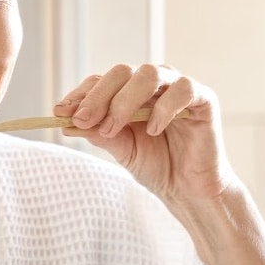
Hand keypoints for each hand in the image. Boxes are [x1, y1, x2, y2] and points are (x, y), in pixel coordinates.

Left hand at [56, 64, 264, 264]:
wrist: (188, 191)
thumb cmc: (158, 167)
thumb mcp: (121, 150)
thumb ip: (99, 133)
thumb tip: (67, 122)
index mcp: (132, 93)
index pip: (103, 81)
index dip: (82, 94)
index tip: (61, 112)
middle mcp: (154, 85)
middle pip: (121, 72)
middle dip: (98, 96)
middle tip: (83, 120)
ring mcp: (179, 89)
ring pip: (149, 74)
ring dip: (125, 100)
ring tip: (114, 128)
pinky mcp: (203, 99)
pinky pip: (183, 89)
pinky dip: (164, 107)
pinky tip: (153, 130)